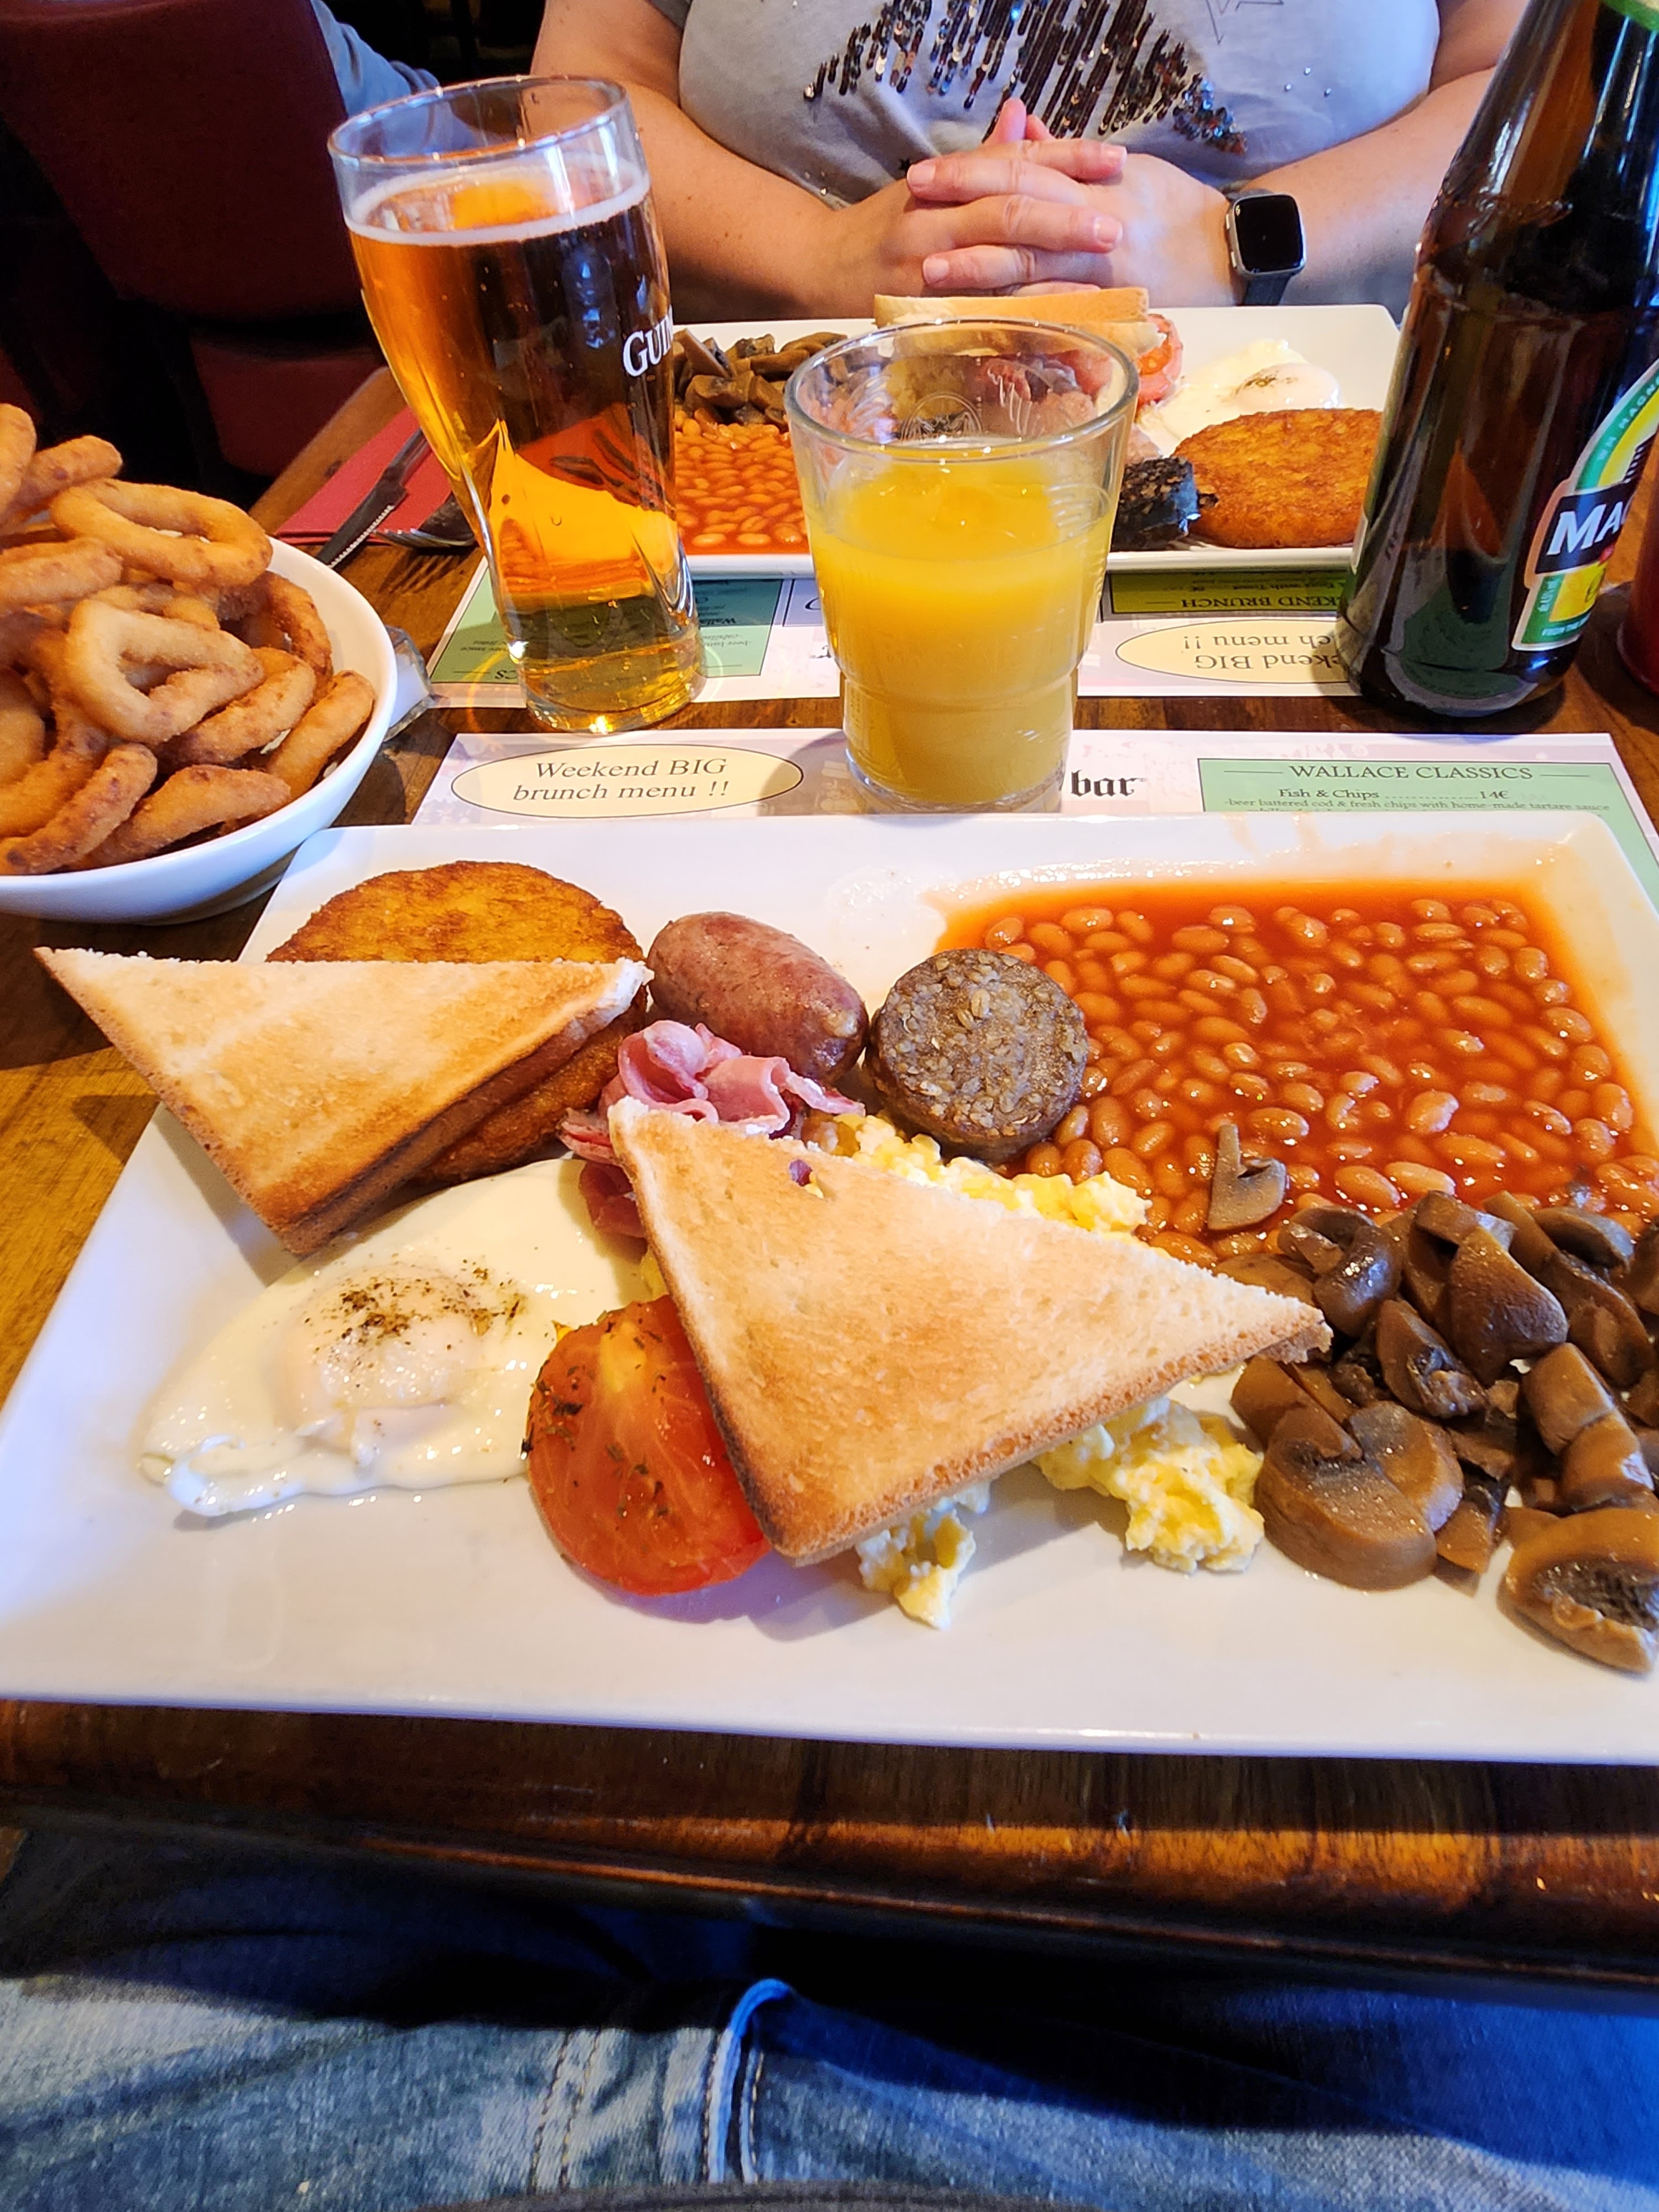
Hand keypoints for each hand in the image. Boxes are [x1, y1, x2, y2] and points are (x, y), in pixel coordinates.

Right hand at [802, 159, 1123, 307]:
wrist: (814, 268)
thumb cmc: (880, 229)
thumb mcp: (928, 185)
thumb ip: (981, 158)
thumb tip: (1024, 119)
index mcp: (943, 182)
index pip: (1012, 161)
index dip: (1066, 157)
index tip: (1115, 161)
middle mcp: (935, 219)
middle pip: (1007, 208)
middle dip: (1064, 217)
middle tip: (1114, 225)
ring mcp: (924, 267)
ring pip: (993, 261)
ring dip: (1049, 270)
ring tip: (1097, 277)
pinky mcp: (917, 311)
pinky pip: (973, 314)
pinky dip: (1016, 318)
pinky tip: (1053, 322)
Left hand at [906, 120, 1235, 304]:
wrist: (1228, 250)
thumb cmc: (1171, 209)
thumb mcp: (1121, 171)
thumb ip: (1064, 154)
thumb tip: (1019, 126)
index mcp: (1093, 179)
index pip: (1023, 166)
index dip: (972, 168)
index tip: (927, 174)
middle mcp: (1093, 218)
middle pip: (1018, 205)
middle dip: (964, 205)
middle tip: (914, 207)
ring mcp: (1100, 265)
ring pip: (1031, 261)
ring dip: (978, 266)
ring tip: (930, 271)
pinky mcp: (1109, 304)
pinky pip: (1058, 309)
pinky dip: (1018, 314)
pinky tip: (980, 320)